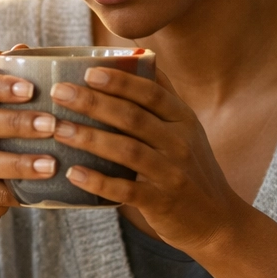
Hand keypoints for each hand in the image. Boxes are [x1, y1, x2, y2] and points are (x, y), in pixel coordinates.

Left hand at [50, 67, 245, 253]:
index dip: (120, 80)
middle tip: (59, 92)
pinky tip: (73, 173)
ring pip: (127, 151)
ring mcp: (173, 173)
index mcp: (183, 120)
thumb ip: (162, 97)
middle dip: (93, 102)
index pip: (152, 92)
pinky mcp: (163, 203)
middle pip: (133, 117)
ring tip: (58, 129)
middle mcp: (180, 143)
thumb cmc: (191, 169)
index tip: (88, 70)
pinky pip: (127, 190)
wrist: (218, 221)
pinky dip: (99, 181)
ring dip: (90, 138)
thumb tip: (135, 56)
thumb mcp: (186, 129)